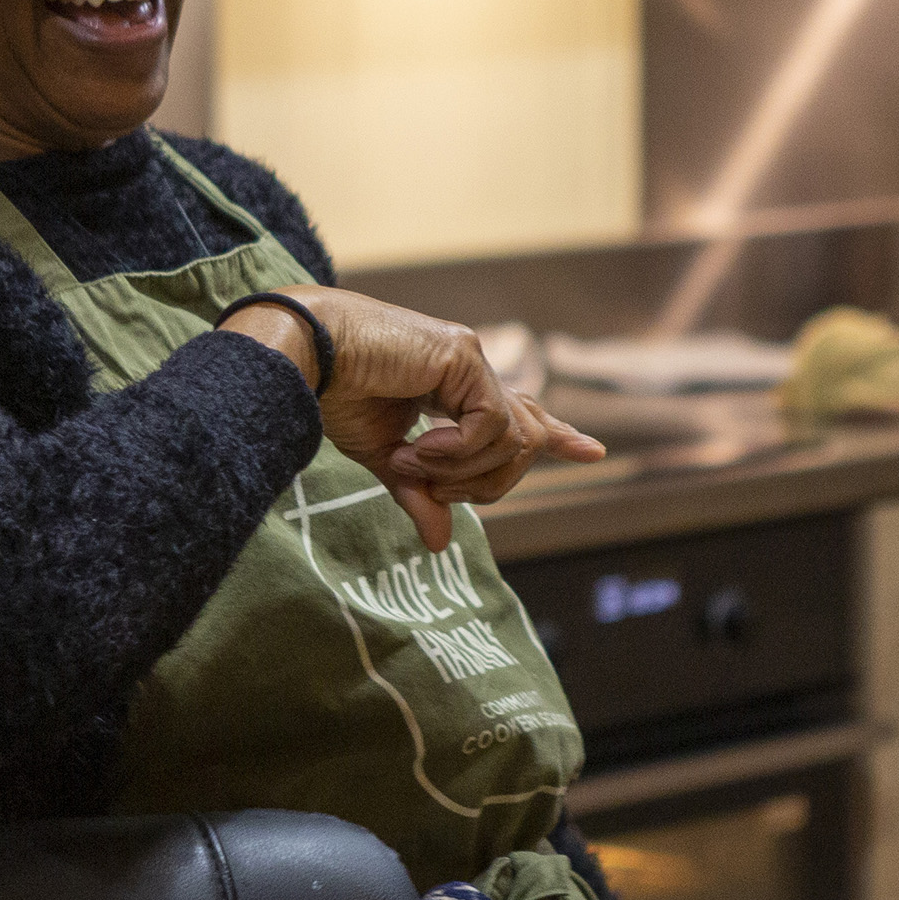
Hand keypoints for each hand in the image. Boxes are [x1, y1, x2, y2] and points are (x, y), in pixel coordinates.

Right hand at [222, 288, 604, 550]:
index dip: (558, 434)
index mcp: (455, 389)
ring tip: (411, 463)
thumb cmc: (336, 394)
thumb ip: (420, 493)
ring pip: (512, 440)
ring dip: (462, 470)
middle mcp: (471, 372)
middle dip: (488, 482)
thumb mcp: (383, 457)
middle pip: (525, 441)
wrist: (306, 355)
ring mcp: (470, 361)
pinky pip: (490, 425)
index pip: (520, 413)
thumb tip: (439, 544)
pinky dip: (457, 451)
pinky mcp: (462, 355)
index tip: (592, 452)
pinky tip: (419, 448)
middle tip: (433, 488)